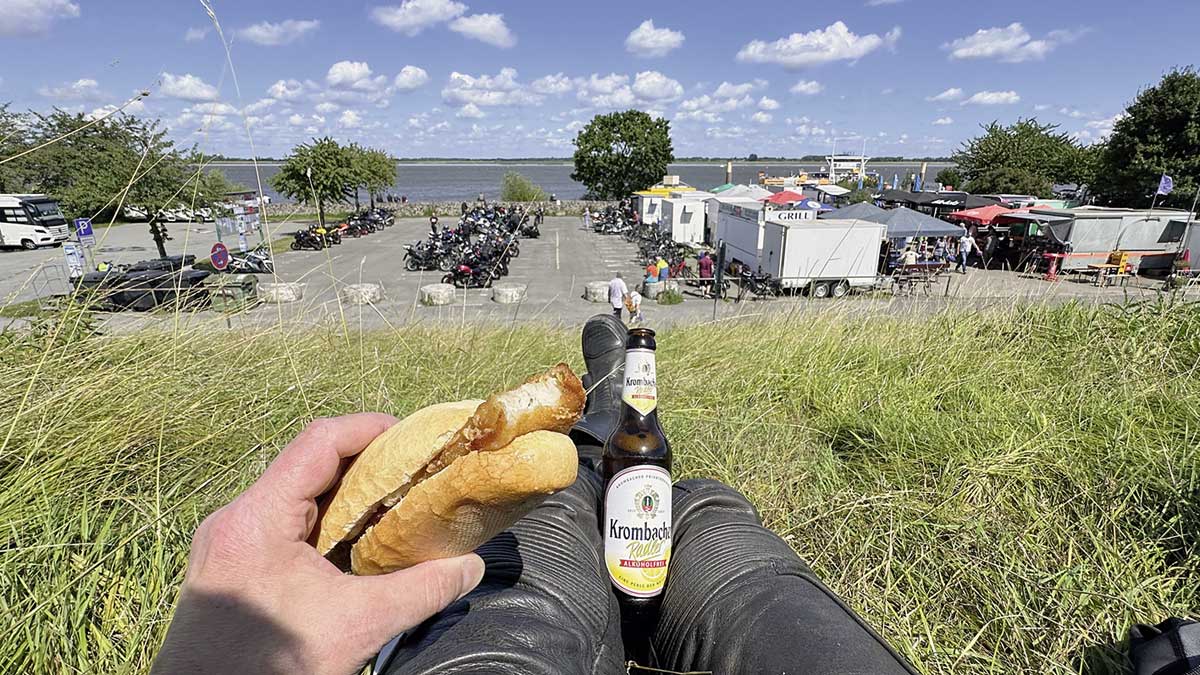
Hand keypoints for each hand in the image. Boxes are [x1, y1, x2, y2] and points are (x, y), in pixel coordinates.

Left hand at [152, 414, 485, 674]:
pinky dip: (321, 527)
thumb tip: (469, 567)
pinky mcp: (226, 569)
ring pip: (293, 498)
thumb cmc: (269, 668)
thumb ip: (420, 591)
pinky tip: (352, 549)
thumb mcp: (356, 627)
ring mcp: (226, 544)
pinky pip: (280, 527)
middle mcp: (235, 521)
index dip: (369, 430)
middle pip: (306, 467)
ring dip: (343, 499)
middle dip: (364, 467)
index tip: (411, 439)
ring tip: (390, 509)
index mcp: (257, 518)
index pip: (318, 443)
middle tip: (411, 476)